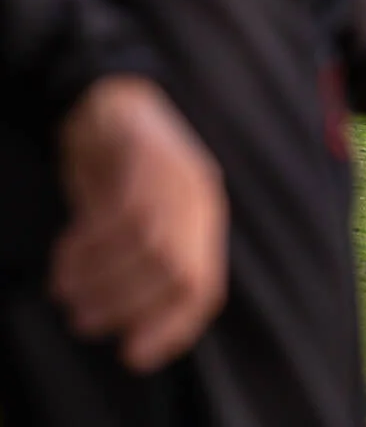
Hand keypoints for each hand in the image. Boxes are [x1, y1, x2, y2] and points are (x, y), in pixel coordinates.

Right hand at [50, 76, 227, 372]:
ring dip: (99, 277)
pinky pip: (120, 211)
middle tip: (82, 320)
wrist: (112, 104)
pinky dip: (88, 243)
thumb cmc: (122, 174)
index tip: (134, 356)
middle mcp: (198, 200)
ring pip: (146, 244)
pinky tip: (65, 252)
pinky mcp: (144, 154)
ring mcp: (175, 175)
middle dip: (125, 306)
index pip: (205, 286)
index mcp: (204, 222)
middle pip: (176, 270)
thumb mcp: (141, 221)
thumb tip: (128, 322)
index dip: (173, 327)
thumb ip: (144, 264)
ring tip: (66, 289)